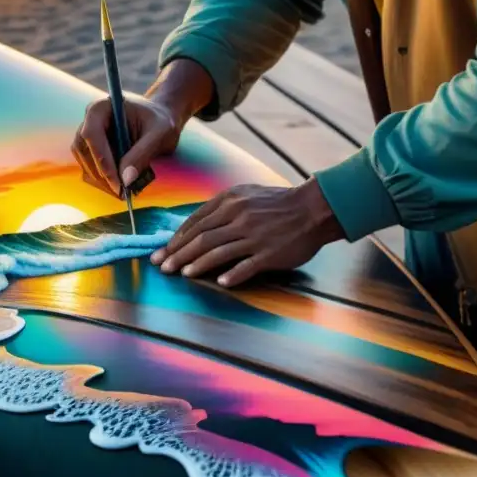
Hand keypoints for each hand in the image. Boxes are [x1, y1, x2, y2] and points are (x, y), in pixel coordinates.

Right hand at [71, 95, 181, 196]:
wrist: (160, 121)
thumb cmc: (161, 122)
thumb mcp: (160, 134)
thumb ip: (143, 153)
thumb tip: (125, 179)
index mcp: (102, 107)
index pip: (91, 134)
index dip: (102, 159)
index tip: (117, 181)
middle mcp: (89, 120)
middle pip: (83, 151)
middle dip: (101, 174)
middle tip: (121, 192)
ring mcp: (88, 136)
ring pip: (84, 162)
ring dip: (101, 180)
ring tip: (123, 192)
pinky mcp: (91, 150)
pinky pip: (90, 168)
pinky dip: (103, 180)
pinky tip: (120, 186)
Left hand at [151, 179, 345, 285]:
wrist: (313, 208)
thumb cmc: (277, 203)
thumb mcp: (245, 194)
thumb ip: (221, 207)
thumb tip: (197, 225)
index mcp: (230, 201)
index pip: (196, 221)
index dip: (177, 238)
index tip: (164, 250)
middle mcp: (239, 217)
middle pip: (201, 238)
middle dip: (178, 253)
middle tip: (162, 266)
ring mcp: (254, 235)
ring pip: (218, 251)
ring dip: (196, 264)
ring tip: (182, 274)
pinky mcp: (270, 252)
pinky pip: (247, 266)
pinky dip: (232, 274)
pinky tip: (220, 282)